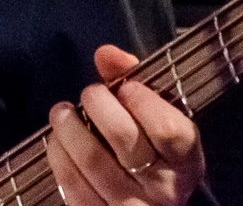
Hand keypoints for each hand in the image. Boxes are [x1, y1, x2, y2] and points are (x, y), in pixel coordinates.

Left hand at [46, 44, 204, 205]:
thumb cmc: (155, 153)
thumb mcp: (160, 119)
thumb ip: (136, 80)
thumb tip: (106, 54)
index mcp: (185, 161)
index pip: (168, 129)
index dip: (143, 101)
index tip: (126, 88)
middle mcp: (163, 189)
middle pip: (124, 137)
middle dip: (99, 104)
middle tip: (90, 93)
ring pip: (92, 160)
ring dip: (69, 127)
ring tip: (62, 112)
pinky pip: (72, 184)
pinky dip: (59, 155)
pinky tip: (58, 140)